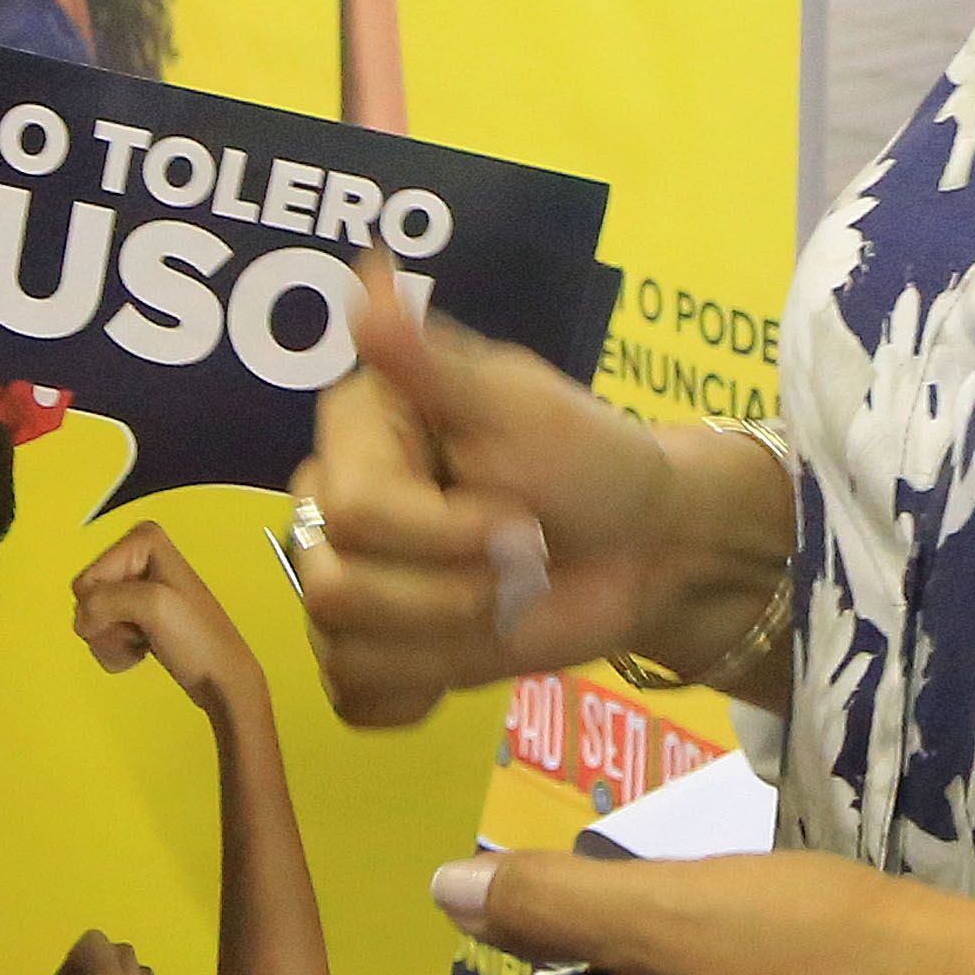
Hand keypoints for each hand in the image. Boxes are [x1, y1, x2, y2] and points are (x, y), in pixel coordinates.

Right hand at [73, 521, 258, 712]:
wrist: (219, 678)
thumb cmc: (200, 639)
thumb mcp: (152, 605)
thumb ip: (104, 601)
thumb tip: (83, 618)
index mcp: (144, 540)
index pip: (88, 579)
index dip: (106, 606)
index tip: (141, 615)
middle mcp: (138, 557)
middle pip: (87, 597)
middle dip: (108, 624)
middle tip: (142, 630)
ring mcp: (136, 589)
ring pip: (91, 618)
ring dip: (112, 640)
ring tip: (144, 642)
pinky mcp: (135, 615)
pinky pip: (101, 633)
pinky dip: (116, 649)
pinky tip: (143, 649)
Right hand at [290, 271, 767, 728]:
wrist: (643, 547)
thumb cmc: (589, 461)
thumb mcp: (519, 405)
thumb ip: (432, 358)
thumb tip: (367, 278)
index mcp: (355, 429)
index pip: (352, 514)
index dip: (443, 533)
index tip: (520, 517)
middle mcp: (331, 502)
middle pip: (335, 590)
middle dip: (451, 594)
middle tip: (520, 566)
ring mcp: (347, 581)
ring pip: (345, 649)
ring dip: (448, 641)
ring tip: (500, 604)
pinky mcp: (371, 651)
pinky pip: (353, 697)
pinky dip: (420, 690)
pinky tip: (465, 651)